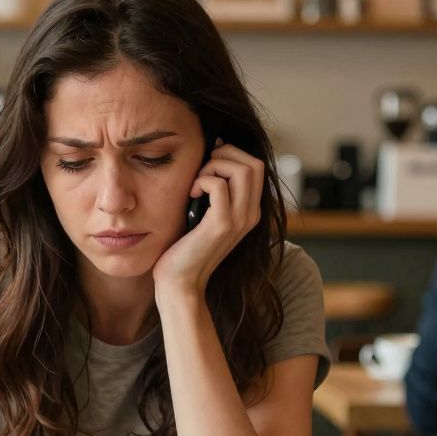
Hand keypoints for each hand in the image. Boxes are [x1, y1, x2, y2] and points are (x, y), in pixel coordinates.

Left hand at [152, 143, 264, 297]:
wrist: (180, 281)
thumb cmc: (186, 246)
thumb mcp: (205, 214)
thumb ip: (215, 192)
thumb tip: (211, 156)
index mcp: (249, 211)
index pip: (256, 166)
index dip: (232, 154)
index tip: (208, 160)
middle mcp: (250, 215)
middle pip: (254, 163)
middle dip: (225, 154)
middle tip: (202, 168)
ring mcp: (239, 220)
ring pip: (243, 169)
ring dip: (214, 166)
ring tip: (197, 182)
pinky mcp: (221, 225)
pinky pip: (220, 185)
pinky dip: (204, 180)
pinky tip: (192, 194)